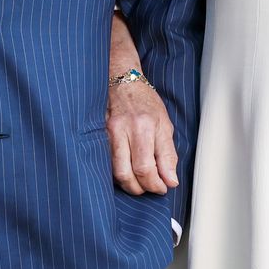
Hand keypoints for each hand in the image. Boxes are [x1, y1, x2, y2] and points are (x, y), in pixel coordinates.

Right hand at [108, 10, 177, 195]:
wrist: (120, 80)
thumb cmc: (144, 100)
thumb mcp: (164, 123)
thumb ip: (168, 154)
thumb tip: (171, 180)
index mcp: (145, 126)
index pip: (148, 168)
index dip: (156, 185)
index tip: (163, 188)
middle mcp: (124, 129)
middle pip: (130, 174)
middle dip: (142, 188)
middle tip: (151, 188)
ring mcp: (108, 132)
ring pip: (115, 172)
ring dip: (129, 185)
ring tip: (139, 184)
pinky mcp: (98, 135)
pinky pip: (106, 163)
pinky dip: (117, 174)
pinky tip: (126, 173)